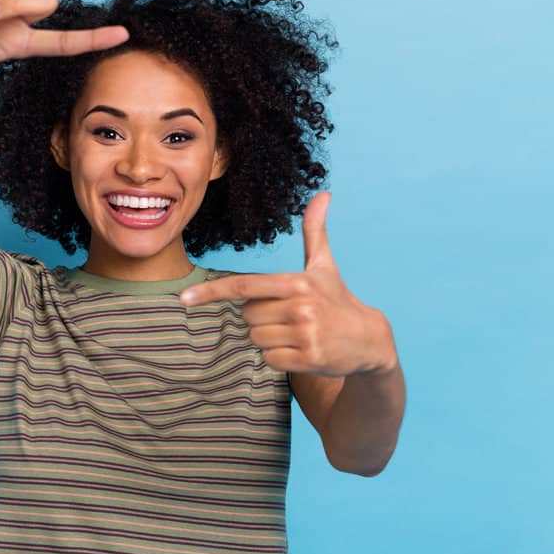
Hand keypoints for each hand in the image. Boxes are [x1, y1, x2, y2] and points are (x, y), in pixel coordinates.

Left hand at [179, 192, 396, 377]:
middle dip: (260, 317)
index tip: (184, 299)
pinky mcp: (309, 359)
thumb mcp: (324, 265)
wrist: (369, 340)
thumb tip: (323, 193)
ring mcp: (305, 334)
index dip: (211, 292)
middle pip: (247, 315)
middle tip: (288, 316)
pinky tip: (301, 350)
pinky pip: (269, 359)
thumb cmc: (337, 299)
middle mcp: (300, 306)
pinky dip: (279, 358)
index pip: (244, 286)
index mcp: (298, 282)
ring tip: (297, 333)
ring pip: (256, 338)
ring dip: (269, 338)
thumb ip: (315, 231)